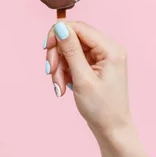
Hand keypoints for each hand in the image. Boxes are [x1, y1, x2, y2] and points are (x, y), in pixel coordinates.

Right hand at [44, 21, 131, 139]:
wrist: (111, 130)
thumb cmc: (101, 108)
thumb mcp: (82, 78)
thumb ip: (71, 50)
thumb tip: (60, 26)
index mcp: (111, 49)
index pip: (79, 28)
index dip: (58, 34)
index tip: (45, 49)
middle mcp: (108, 49)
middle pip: (73, 38)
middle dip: (58, 55)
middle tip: (50, 72)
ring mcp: (102, 57)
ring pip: (70, 50)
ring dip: (59, 66)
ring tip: (58, 86)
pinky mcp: (95, 64)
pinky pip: (73, 59)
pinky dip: (64, 71)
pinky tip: (63, 86)